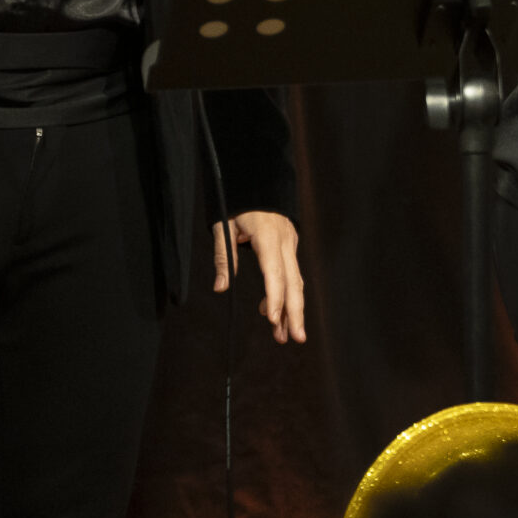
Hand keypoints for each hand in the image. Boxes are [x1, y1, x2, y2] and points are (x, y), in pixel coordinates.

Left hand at [212, 209, 307, 343]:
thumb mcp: (223, 225)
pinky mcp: (289, 246)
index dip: (274, 297)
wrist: (257, 178)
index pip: (274, 272)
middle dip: (295, 312)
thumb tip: (222, 288)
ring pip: (296, 281)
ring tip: (283, 335)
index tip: (271, 319)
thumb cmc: (237, 201)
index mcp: (268, 236)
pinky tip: (274, 313)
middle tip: (294, 338)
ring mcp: (290, 244)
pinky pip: (291, 274)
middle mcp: (285, 242)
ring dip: (291, 309)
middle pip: (294, 281)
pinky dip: (286, 295)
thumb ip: (224, 256)